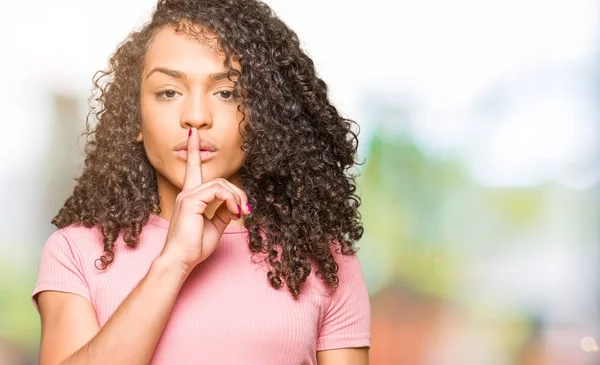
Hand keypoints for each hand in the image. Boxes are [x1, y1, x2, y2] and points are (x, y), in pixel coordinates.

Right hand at [159, 128, 249, 273]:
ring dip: (236, 198)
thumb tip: (234, 204)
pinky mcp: (191, 201)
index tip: (193, 134)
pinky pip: (218, 191)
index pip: (193, 169)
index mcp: (191, 197)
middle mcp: (187, 193)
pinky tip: (234, 211)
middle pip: (219, 180)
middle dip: (237, 192)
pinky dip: (230, 200)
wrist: (181, 260)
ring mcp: (188, 195)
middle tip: (245, 209)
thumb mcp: (214, 226)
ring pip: (220, 184)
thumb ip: (223, 212)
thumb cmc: (194, 247)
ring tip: (240, 212)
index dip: (193, 151)